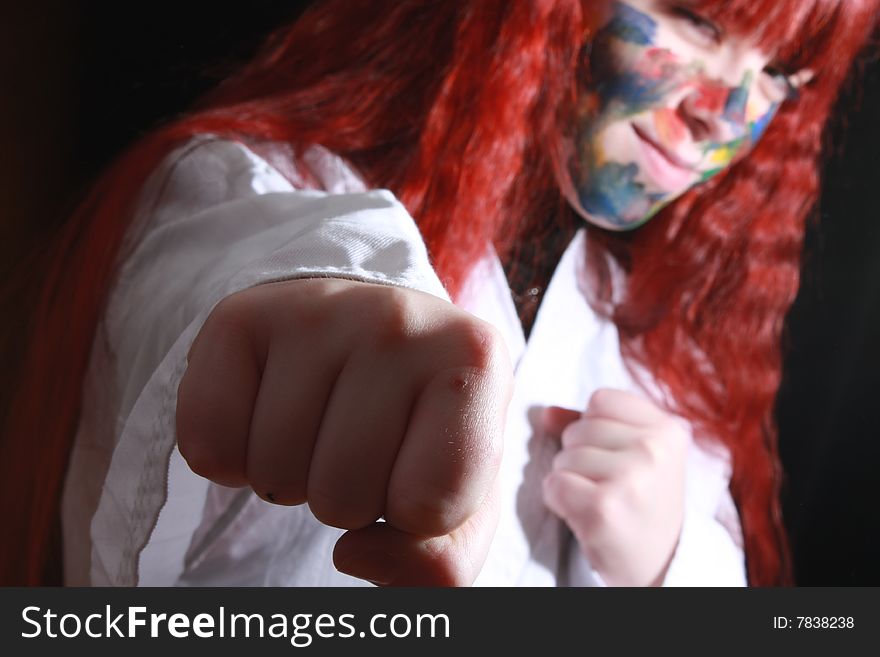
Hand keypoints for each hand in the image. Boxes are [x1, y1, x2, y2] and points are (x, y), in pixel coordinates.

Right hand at [177, 278, 512, 584]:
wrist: (362, 336)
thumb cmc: (417, 426)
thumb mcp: (456, 499)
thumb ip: (441, 562)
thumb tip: (354, 555)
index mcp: (476, 361)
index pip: (431, 505)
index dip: (414, 516)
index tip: (416, 470)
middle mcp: (401, 320)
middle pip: (344, 494)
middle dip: (346, 498)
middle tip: (357, 443)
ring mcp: (316, 309)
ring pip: (275, 473)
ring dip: (289, 478)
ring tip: (317, 426)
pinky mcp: (241, 316)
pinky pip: (207, 443)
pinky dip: (226, 461)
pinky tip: (263, 417)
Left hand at [542, 388, 687, 585]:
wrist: (661, 563)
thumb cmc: (641, 502)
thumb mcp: (634, 453)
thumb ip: (592, 424)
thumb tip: (545, 413)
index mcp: (667, 429)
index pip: (600, 400)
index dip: (594, 427)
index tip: (616, 457)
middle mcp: (654, 449)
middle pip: (578, 428)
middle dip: (579, 456)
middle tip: (608, 486)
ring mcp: (630, 478)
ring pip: (564, 457)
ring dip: (569, 479)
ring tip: (599, 500)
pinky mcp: (604, 507)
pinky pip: (554, 484)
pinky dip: (559, 500)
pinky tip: (585, 514)